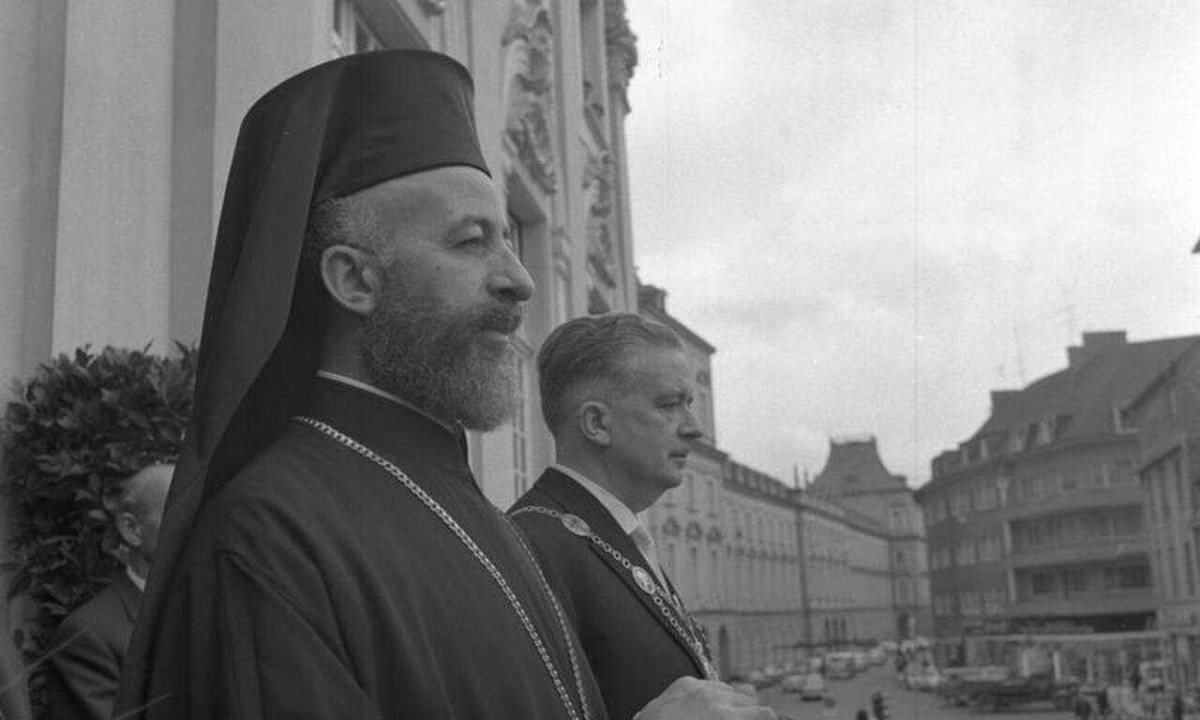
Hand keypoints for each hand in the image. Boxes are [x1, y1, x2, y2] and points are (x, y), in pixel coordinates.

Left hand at [635, 676, 777, 719]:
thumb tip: (760, 715)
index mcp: (725, 717)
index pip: (765, 713)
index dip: (767, 719)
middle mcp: (715, 697)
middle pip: (751, 698)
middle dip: (751, 712)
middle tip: (745, 719)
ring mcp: (698, 686)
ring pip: (731, 688)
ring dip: (733, 701)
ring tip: (725, 716)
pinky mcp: (684, 682)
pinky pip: (709, 684)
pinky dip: (712, 695)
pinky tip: (704, 709)